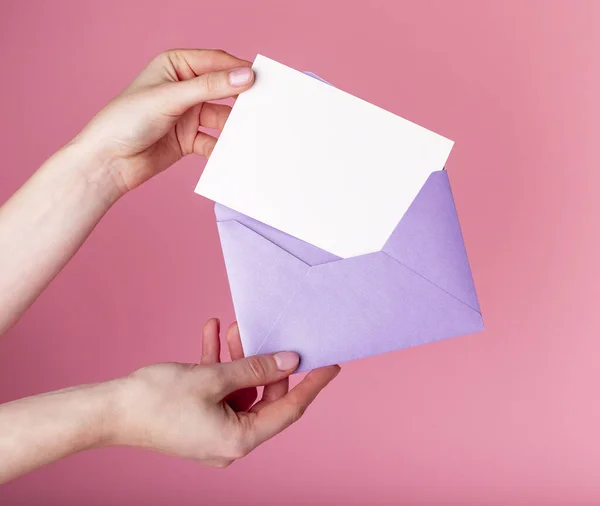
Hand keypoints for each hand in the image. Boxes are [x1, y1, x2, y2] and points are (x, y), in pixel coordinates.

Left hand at [75, 49, 253, 194]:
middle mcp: (184, 88)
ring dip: (233, 127)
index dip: (239, 70)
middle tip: (262, 107)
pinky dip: (222, 147)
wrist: (108, 162)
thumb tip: (245, 75)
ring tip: (248, 134)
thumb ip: (209, 87)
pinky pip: (214, 141)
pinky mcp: (190, 139)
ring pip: (221, 118)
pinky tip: (230, 153)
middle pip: (223, 90)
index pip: (215, 62)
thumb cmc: (125, 121)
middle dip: (240, 100)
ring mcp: (188, 115)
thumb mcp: (170, 98)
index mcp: (176, 66)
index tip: (260, 80)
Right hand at [108, 319, 339, 466]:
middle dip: (264, 362)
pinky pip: (219, 391)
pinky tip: (212, 335)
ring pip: (241, 390)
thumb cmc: (155, 400)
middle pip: (264, 397)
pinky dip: (219, 366)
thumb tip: (288, 359)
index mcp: (239, 438)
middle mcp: (231, 440)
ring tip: (233, 328)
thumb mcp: (212, 378)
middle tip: (267, 333)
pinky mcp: (200, 420)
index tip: (330, 365)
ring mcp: (214, 431)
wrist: (108, 412)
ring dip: (238, 359)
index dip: (311, 385)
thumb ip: (254, 368)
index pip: (289, 409)